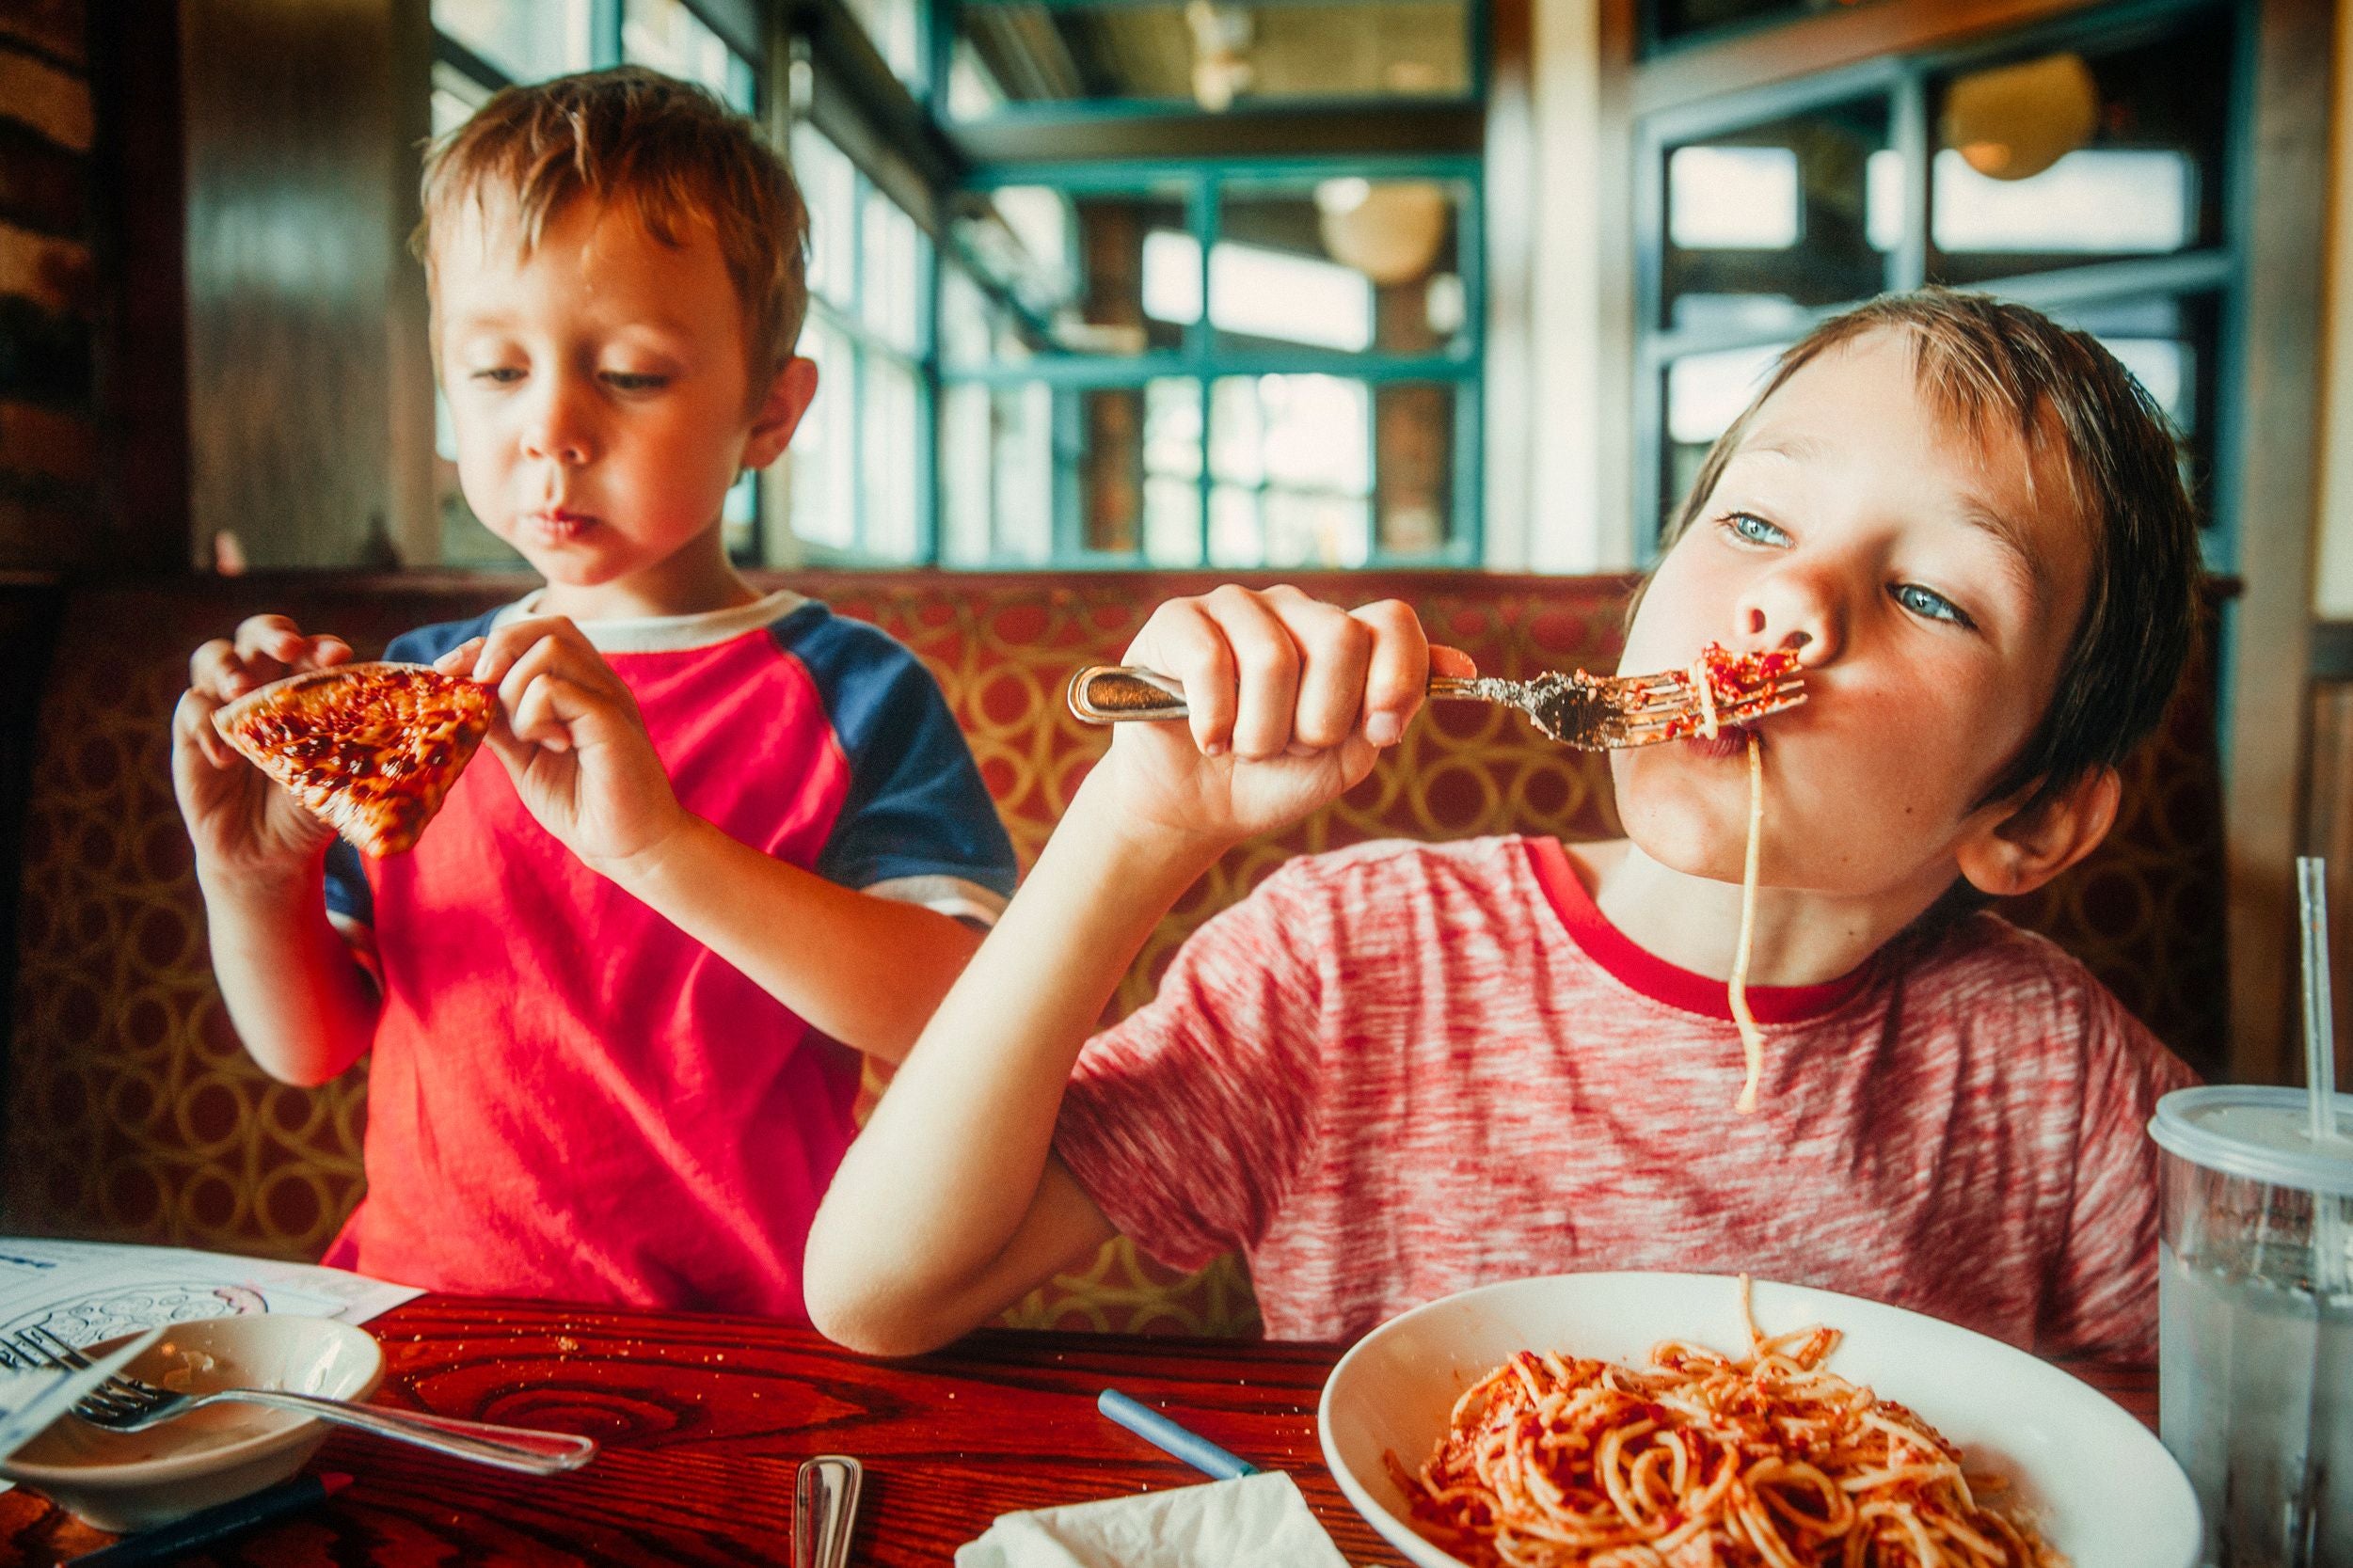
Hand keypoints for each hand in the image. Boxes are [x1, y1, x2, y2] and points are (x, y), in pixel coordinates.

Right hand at [173, 616, 351, 884]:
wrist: (268, 854)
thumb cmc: (310, 807)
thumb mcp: (338, 780)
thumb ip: (355, 753)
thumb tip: (402, 734)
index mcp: (304, 688)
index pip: (310, 652)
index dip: (321, 647)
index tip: (338, 656)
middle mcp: (262, 685)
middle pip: (257, 635)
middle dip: (272, 635)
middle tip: (287, 650)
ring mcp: (224, 705)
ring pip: (213, 657)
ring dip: (228, 668)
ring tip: (242, 692)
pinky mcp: (190, 733)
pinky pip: (191, 709)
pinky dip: (206, 725)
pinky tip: (226, 757)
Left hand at [446, 617, 688, 870]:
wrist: (627, 846)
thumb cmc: (581, 804)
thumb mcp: (524, 757)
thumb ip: (501, 723)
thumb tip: (462, 694)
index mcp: (581, 685)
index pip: (534, 633)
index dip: (485, 644)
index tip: (449, 672)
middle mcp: (599, 682)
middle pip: (545, 628)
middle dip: (496, 652)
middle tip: (480, 692)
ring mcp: (609, 697)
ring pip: (549, 649)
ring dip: (515, 690)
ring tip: (527, 735)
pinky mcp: (611, 721)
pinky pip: (556, 689)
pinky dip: (534, 716)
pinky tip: (550, 745)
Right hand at [1085, 584, 1472, 852]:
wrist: (1195, 809)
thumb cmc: (1274, 778)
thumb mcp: (1347, 754)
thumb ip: (1394, 708)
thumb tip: (1463, 667)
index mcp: (1342, 636)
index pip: (1392, 623)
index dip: (1396, 677)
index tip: (1378, 731)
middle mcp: (1293, 610)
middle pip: (1339, 638)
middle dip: (1319, 720)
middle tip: (1293, 747)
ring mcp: (1235, 607)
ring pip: (1273, 658)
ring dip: (1261, 732)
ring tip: (1245, 748)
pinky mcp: (1178, 621)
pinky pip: (1210, 660)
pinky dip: (1214, 720)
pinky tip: (1208, 739)